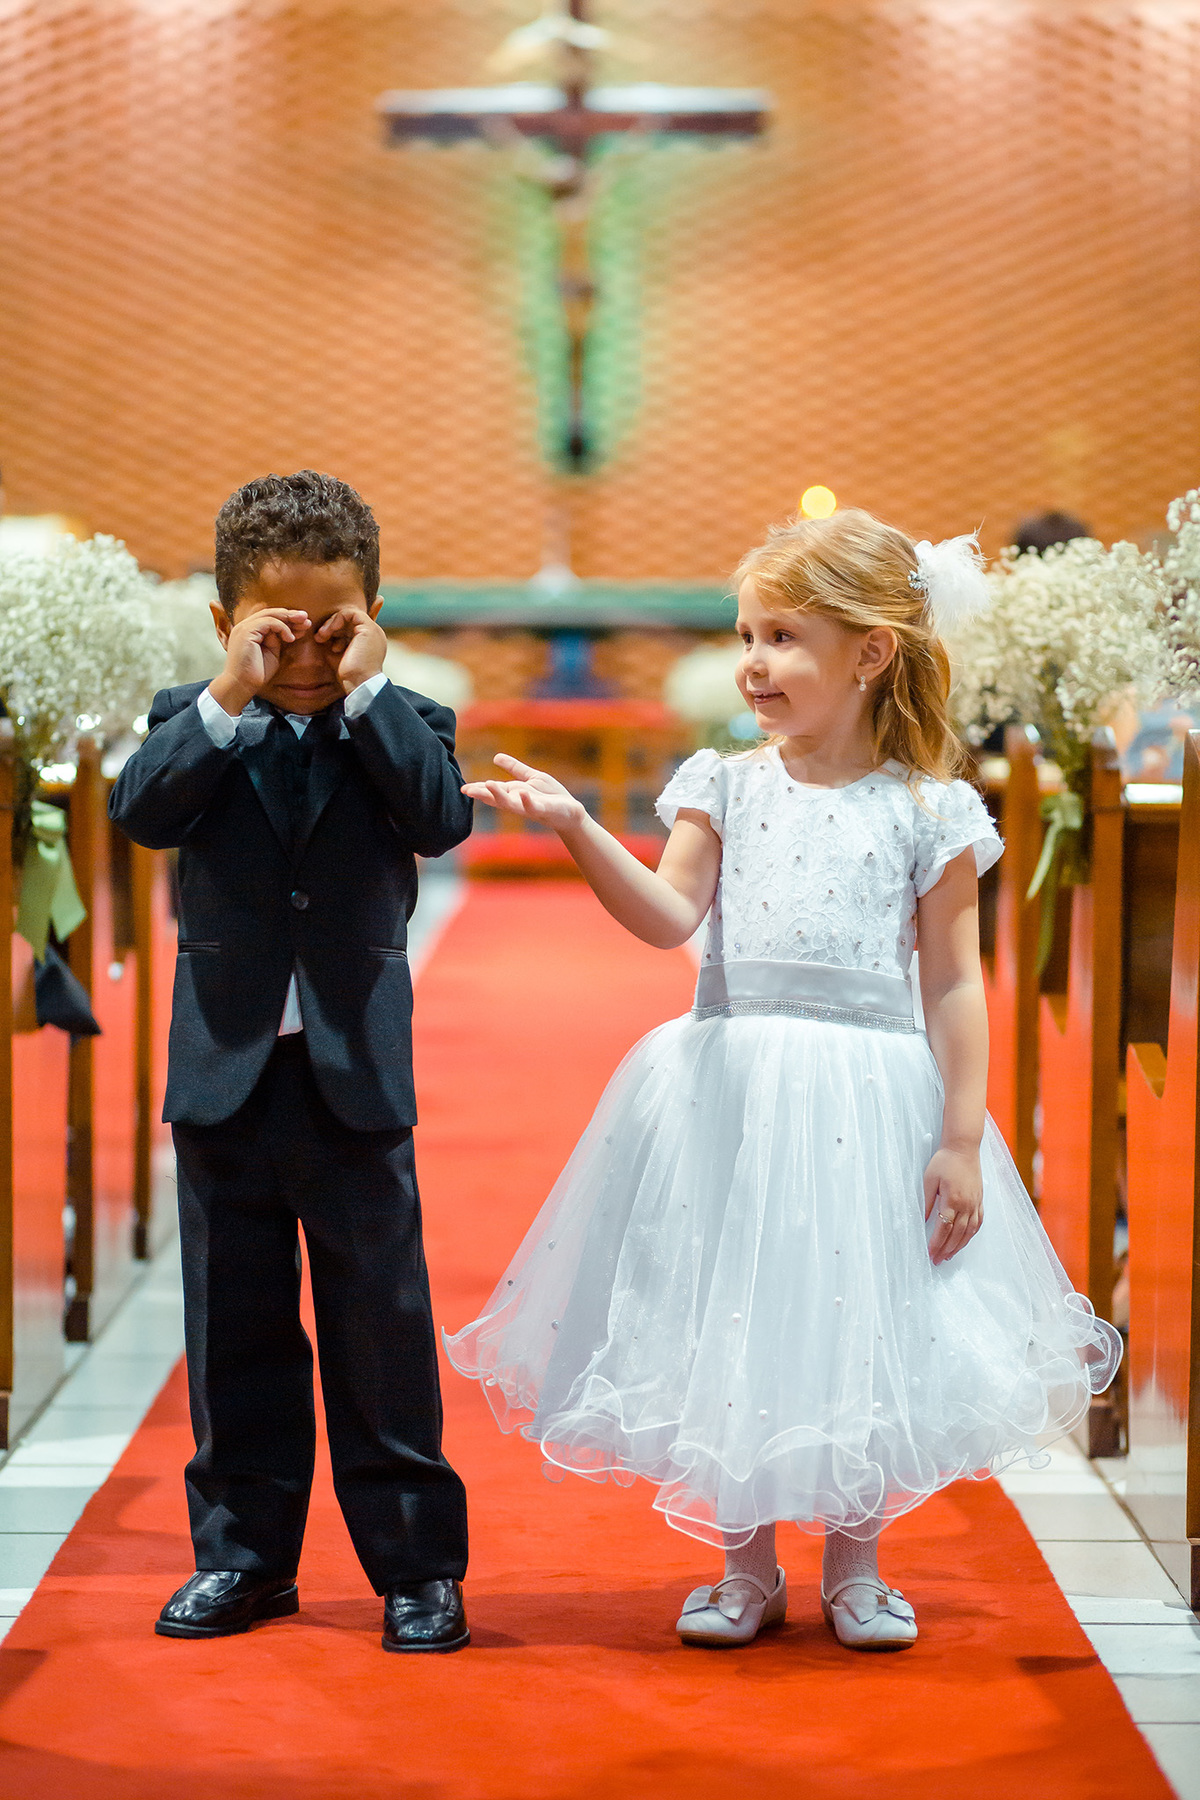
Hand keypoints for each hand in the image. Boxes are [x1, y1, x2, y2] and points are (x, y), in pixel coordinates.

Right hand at [210, 609, 309, 714]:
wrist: (242, 685)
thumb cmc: (257, 673)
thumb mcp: (272, 653)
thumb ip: (277, 640)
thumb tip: (288, 631)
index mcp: (250, 630)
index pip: (270, 618)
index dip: (288, 619)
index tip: (304, 624)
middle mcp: (245, 626)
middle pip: (270, 613)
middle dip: (290, 615)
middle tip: (307, 618)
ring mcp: (244, 628)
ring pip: (270, 614)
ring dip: (289, 619)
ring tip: (304, 625)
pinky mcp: (246, 632)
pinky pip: (268, 622)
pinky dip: (282, 628)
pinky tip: (291, 638)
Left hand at [315, 608, 387, 693]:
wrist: (358, 685)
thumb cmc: (348, 676)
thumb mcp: (337, 655)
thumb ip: (333, 642)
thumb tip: (320, 633)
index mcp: (369, 642)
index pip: (352, 627)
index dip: (335, 629)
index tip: (322, 639)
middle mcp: (374, 635)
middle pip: (349, 620)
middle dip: (331, 626)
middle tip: (319, 637)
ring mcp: (373, 630)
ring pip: (349, 615)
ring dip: (332, 623)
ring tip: (321, 636)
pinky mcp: (368, 628)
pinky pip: (350, 613)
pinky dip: (337, 619)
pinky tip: (329, 632)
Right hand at [462, 755, 586, 832]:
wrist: (571, 812)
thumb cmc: (551, 796)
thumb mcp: (531, 778)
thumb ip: (515, 769)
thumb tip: (495, 757)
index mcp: (514, 793)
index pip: (492, 791)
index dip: (478, 790)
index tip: (463, 788)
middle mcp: (518, 802)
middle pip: (497, 798)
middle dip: (482, 794)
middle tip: (466, 790)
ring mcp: (530, 807)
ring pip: (511, 803)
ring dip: (499, 795)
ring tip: (488, 784)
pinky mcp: (544, 809)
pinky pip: (534, 806)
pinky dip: (527, 801)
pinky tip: (522, 793)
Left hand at [923, 1144, 982, 1264]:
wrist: (963, 1148)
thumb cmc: (944, 1161)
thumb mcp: (929, 1180)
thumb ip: (926, 1202)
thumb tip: (921, 1220)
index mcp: (952, 1199)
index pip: (944, 1228)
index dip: (936, 1243)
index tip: (930, 1253)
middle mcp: (966, 1204)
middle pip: (956, 1234)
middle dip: (946, 1249)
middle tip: (938, 1260)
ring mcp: (975, 1203)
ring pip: (969, 1232)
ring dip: (959, 1246)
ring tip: (949, 1256)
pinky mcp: (980, 1200)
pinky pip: (978, 1223)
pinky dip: (971, 1235)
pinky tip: (965, 1241)